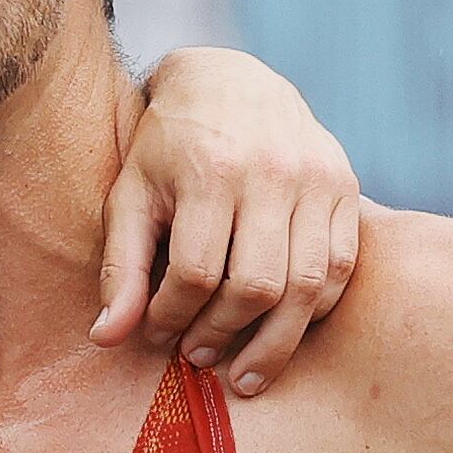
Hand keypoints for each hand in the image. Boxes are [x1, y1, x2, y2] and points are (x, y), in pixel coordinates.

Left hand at [102, 48, 363, 393]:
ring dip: (274, 341)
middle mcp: (271, 171)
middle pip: (256, 285)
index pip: (196, 272)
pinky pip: (340, 267)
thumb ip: (119, 268)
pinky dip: (313, 309)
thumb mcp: (130, 196)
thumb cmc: (168, 147)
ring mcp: (316, 178)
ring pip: (307, 286)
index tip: (157, 333)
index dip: (172, 316)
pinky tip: (281, 326)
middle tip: (197, 356)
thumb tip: (106, 339)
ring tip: (244, 371)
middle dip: (223, 334)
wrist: (230, 81)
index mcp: (210, 169)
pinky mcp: (345, 185)